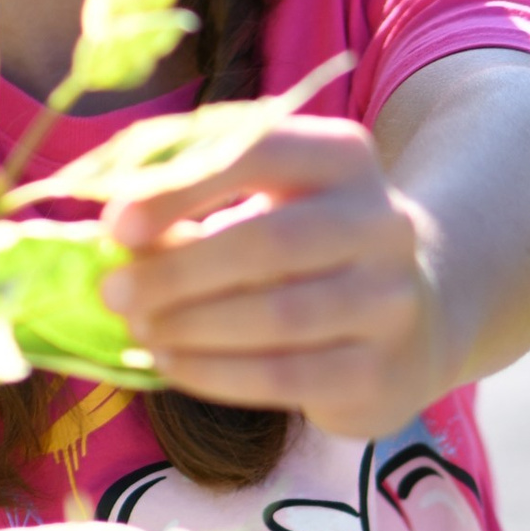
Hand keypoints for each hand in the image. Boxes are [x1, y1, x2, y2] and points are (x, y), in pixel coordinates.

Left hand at [99, 121, 451, 440]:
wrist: (416, 318)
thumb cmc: (308, 253)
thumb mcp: (264, 209)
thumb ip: (194, 212)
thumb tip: (113, 239)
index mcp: (345, 158)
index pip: (260, 155)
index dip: (182, 188)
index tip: (116, 224)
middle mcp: (381, 223)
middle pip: (268, 243)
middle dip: (177, 272)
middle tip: (115, 294)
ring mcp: (389, 301)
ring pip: (276, 315)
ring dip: (191, 327)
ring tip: (140, 331)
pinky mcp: (379, 371)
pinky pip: (284, 376)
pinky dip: (214, 373)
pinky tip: (172, 366)